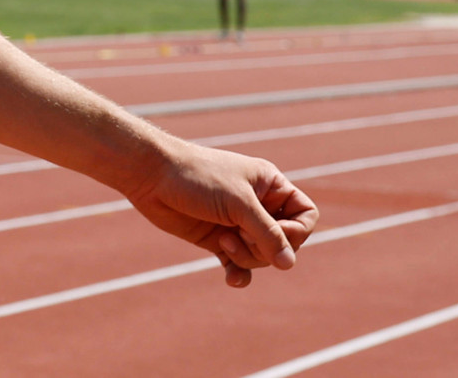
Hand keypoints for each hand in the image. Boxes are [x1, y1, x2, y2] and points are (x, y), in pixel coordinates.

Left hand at [124, 142, 318, 287]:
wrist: (152, 177)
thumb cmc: (198, 178)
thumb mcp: (239, 203)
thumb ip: (267, 233)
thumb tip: (288, 264)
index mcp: (270, 185)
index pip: (305, 216)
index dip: (296, 233)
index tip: (275, 233)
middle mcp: (258, 204)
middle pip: (283, 242)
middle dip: (263, 247)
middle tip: (238, 234)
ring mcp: (238, 223)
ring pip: (261, 256)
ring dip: (246, 257)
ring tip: (223, 241)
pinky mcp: (218, 239)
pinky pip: (239, 265)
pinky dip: (238, 272)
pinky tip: (231, 279)